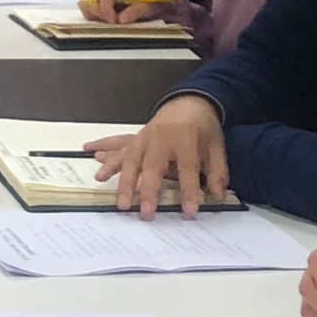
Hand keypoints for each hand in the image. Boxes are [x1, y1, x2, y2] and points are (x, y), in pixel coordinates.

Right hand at [91, 95, 228, 217]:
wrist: (187, 102)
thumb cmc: (203, 126)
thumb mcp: (216, 146)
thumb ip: (217, 171)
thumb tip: (217, 195)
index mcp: (185, 137)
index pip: (187, 168)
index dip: (188, 191)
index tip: (189, 212)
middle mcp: (161, 137)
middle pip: (152, 167)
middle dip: (148, 191)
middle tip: (146, 213)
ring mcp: (145, 137)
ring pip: (131, 161)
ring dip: (124, 183)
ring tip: (121, 203)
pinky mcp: (137, 139)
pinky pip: (118, 150)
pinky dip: (107, 161)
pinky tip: (99, 175)